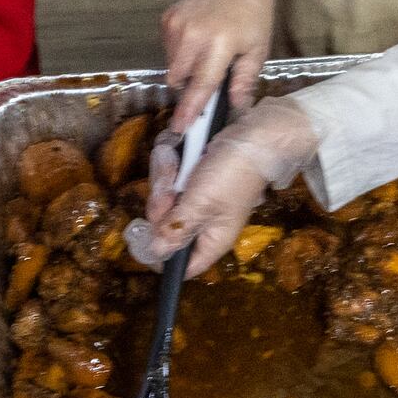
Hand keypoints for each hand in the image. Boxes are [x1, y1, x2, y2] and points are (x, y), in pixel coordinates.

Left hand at [128, 97, 319, 277]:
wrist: (254, 132)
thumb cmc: (233, 174)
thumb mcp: (201, 204)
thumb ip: (177, 229)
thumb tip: (156, 254)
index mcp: (211, 239)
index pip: (184, 265)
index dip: (162, 258)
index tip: (142, 242)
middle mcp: (202, 220)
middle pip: (164, 226)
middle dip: (159, 205)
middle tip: (166, 194)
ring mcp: (196, 195)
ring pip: (162, 195)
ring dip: (164, 177)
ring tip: (175, 166)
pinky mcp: (192, 173)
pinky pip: (169, 173)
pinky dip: (170, 161)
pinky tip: (179, 151)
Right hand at [163, 0, 274, 127]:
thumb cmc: (252, 13)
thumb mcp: (257, 48)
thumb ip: (244, 80)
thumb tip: (236, 108)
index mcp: (219, 44)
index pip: (200, 85)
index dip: (190, 110)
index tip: (180, 129)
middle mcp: (193, 35)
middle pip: (178, 79)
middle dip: (190, 86)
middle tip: (208, 77)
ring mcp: (176, 25)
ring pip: (171, 66)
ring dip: (185, 69)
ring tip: (206, 53)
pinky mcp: (167, 19)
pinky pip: (167, 49)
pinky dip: (179, 52)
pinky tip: (197, 40)